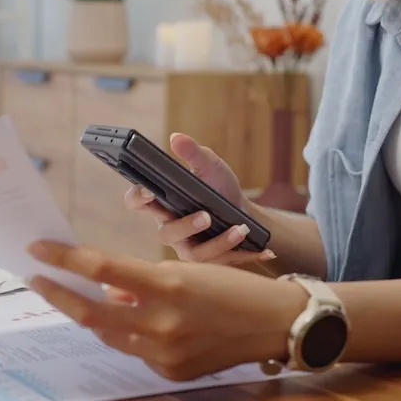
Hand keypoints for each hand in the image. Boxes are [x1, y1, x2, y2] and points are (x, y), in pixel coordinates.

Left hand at [26, 240, 305, 380]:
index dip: (64, 259)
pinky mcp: (171, 372)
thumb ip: (142, 281)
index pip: (101, 270)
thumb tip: (107, 292)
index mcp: (167, 285)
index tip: (38, 249)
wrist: (274, 323)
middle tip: (36, 279)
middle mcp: (162, 322)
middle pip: (90, 313)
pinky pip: (136, 351)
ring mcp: (165, 353)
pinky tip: (138, 320)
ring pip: (110, 334)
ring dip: (93, 315)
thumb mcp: (187, 270)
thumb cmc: (234, 286)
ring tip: (81, 297)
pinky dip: (131, 333)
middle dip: (58, 294)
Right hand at [124, 132, 275, 265]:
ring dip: (218, 243)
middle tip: (205, 216)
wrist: (244, 213)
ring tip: (240, 229)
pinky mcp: (208, 261)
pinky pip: (220, 262)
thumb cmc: (219, 188)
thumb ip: (193, 153)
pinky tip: (264, 248)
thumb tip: (177, 137)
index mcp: (163, 203)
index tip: (149, 190)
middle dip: (184, 226)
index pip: (137, 201)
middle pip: (166, 233)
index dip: (138, 197)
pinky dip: (242, 253)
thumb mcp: (210, 166)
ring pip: (194, 253)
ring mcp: (188, 247)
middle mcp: (170, 228)